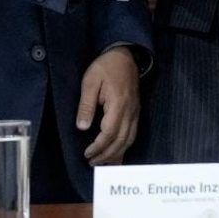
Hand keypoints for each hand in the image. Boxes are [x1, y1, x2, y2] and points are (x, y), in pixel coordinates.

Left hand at [76, 47, 138, 164]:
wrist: (124, 55)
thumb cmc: (105, 67)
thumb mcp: (90, 81)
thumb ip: (86, 104)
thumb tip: (82, 127)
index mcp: (118, 104)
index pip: (110, 133)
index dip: (98, 146)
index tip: (86, 153)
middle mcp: (130, 111)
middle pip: (121, 140)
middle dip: (106, 155)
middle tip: (92, 163)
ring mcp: (135, 111)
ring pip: (129, 139)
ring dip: (116, 153)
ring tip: (102, 162)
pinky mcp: (136, 111)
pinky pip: (133, 133)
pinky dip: (125, 146)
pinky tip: (117, 152)